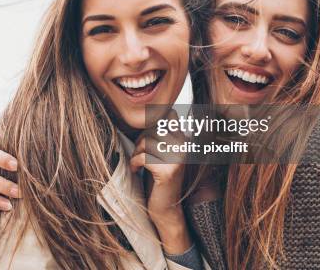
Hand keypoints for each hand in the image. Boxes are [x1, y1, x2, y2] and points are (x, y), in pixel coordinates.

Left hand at [129, 111, 191, 253]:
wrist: (165, 207)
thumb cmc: (158, 176)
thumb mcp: (160, 151)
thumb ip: (158, 133)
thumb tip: (148, 111)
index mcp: (185, 139)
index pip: (168, 115)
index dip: (151, 125)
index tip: (146, 142)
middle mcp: (185, 147)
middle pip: (153, 128)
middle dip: (141, 140)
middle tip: (139, 155)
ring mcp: (178, 159)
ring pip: (147, 142)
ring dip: (136, 153)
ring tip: (137, 163)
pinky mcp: (168, 172)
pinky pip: (143, 157)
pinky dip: (135, 163)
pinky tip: (136, 171)